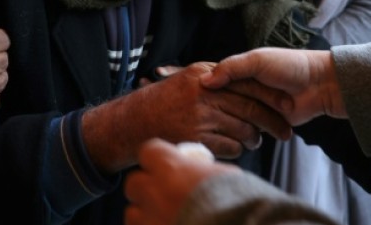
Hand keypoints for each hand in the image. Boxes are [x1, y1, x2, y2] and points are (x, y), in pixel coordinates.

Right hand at [82, 62, 290, 172]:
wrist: (132, 122)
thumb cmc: (163, 102)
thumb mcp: (189, 78)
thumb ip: (215, 74)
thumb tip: (243, 78)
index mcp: (205, 73)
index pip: (247, 82)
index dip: (269, 94)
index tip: (288, 103)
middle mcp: (204, 91)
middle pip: (249, 106)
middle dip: (271, 120)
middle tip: (285, 130)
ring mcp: (199, 114)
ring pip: (242, 128)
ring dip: (254, 137)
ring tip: (257, 140)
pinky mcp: (196, 136)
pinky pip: (228, 146)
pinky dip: (237, 149)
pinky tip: (238, 148)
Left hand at [124, 139, 240, 224]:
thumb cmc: (238, 201)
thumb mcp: (225, 176)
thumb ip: (203, 170)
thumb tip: (199, 170)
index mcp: (172, 168)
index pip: (148, 151)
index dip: (156, 159)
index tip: (166, 165)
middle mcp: (155, 192)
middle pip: (134, 183)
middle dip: (146, 188)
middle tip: (163, 194)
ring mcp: (150, 219)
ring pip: (133, 213)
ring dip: (145, 214)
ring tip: (164, 217)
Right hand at [200, 48, 344, 124]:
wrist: (321, 84)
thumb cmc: (289, 66)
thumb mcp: (257, 60)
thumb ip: (231, 68)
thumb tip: (204, 82)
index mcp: (240, 73)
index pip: (217, 87)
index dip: (213, 93)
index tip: (205, 100)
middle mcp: (244, 92)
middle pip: (227, 108)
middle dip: (233, 110)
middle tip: (236, 112)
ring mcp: (255, 109)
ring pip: (237, 123)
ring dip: (244, 126)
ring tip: (250, 125)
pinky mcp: (265, 125)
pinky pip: (249, 135)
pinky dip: (250, 137)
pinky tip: (251, 137)